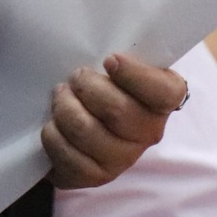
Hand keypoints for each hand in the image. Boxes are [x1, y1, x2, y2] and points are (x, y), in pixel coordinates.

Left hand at [41, 54, 186, 188]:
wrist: (84, 124)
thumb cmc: (104, 85)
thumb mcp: (117, 66)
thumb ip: (119, 56)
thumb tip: (102, 39)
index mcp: (163, 100)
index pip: (165, 92)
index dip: (135, 75)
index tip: (109, 60)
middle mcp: (150, 132)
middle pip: (117, 109)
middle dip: (86, 86)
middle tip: (75, 77)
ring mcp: (123, 158)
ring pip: (85, 129)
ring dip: (64, 107)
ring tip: (60, 97)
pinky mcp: (95, 177)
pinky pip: (66, 154)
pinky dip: (52, 134)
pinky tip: (53, 125)